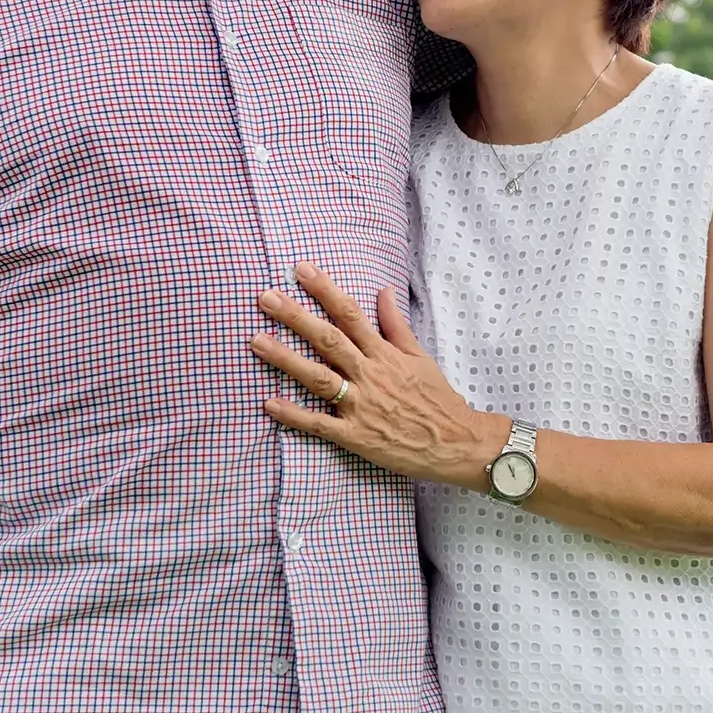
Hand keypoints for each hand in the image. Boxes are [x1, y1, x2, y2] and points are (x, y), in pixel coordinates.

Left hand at [253, 264, 506, 488]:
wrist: (456, 442)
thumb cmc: (437, 398)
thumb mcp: (420, 356)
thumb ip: (396, 325)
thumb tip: (384, 291)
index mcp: (385, 353)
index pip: (350, 314)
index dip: (324, 290)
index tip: (301, 270)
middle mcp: (370, 374)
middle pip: (327, 340)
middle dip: (295, 317)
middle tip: (266, 298)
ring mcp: (361, 405)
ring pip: (318, 378)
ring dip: (286, 359)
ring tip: (256, 340)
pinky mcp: (355, 436)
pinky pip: (320, 424)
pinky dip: (294, 414)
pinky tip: (269, 402)